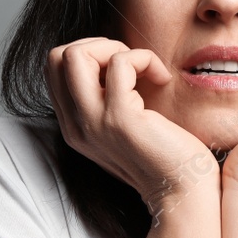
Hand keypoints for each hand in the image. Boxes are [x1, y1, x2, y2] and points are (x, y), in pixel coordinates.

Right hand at [45, 38, 218, 217]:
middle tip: (131, 65)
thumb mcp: (122, 127)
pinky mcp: (120, 119)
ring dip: (115, 48)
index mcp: (74, 127)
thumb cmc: (164, 156)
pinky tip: (162, 79)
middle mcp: (76, 126)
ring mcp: (94, 123)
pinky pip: (120, 63)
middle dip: (97, 45)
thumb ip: (105, 100)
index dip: (88, 54)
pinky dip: (144, 58)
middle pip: (56, 57)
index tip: (122, 69)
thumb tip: (109, 59)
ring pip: (75, 54)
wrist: (183, 192)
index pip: (54, 69)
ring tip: (143, 69)